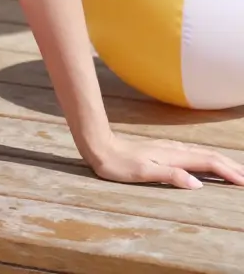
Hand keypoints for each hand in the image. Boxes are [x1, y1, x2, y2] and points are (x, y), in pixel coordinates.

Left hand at [88, 133, 243, 189]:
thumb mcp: (143, 173)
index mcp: (173, 156)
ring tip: (235, 170)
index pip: (207, 162)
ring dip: (221, 161)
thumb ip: (170, 176)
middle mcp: (174, 149)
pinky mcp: (164, 150)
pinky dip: (208, 159)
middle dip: (230, 166)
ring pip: (202, 153)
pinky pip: (193, 154)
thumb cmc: (119, 164)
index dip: (227, 171)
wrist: (100, 146)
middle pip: (209, 156)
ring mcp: (169, 148)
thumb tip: (198, 184)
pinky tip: (207, 162)